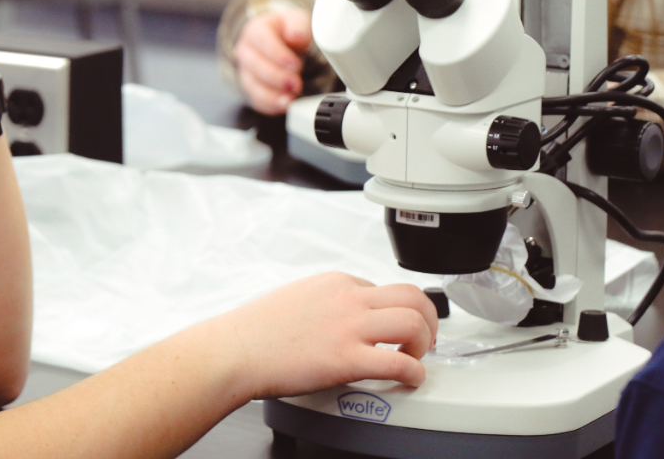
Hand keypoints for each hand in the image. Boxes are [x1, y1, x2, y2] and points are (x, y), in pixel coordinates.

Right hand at [211, 272, 437, 400]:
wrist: (234, 351)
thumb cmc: (256, 331)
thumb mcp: (297, 297)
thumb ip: (326, 302)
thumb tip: (341, 317)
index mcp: (336, 282)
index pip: (384, 289)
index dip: (394, 311)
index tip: (396, 329)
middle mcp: (348, 297)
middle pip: (412, 295)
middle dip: (428, 318)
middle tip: (425, 339)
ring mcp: (349, 326)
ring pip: (414, 322)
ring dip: (424, 343)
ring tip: (416, 359)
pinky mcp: (346, 359)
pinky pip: (399, 363)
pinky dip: (415, 373)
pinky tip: (410, 380)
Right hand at [234, 9, 312, 114]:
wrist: (283, 41)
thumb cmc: (287, 30)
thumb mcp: (296, 20)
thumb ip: (297, 26)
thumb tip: (296, 36)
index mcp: (255, 30)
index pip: (261, 41)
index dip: (278, 54)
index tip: (295, 64)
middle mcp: (247, 51)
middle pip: (255, 66)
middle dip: (277, 77)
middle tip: (296, 83)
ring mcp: (246, 72)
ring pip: (253, 86)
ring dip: (273, 95)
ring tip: (291, 98)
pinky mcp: (252, 89)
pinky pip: (257, 100)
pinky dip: (271, 105)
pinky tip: (284, 104)